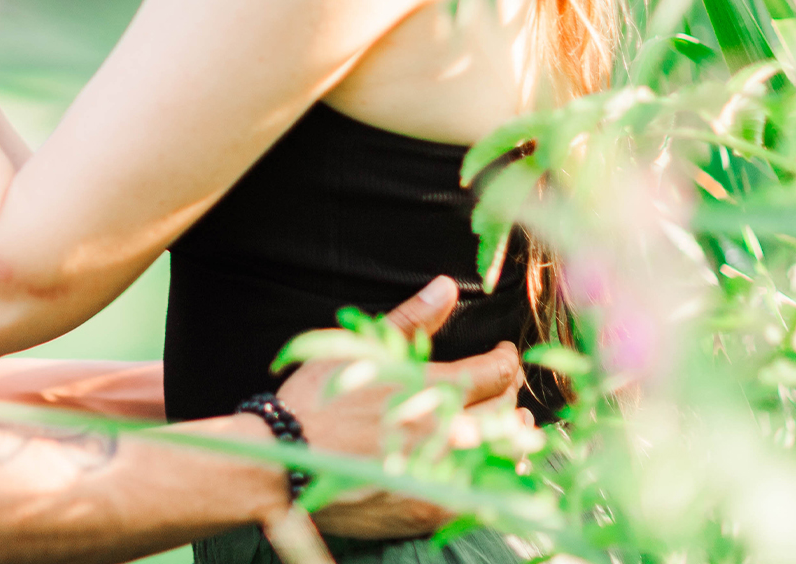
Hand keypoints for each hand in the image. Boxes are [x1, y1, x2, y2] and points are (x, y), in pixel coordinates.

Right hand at [272, 276, 523, 539]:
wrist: (286, 460)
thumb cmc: (318, 399)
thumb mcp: (360, 347)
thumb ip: (411, 319)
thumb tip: (447, 286)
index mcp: (431, 388)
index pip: (496, 372)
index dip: (505, 359)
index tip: (503, 354)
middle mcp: (445, 432)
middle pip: (503, 411)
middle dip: (507, 393)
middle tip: (501, 385)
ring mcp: (442, 474)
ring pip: (501, 455)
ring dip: (509, 435)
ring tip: (507, 423)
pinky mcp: (432, 508)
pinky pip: (482, 494)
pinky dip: (492, 475)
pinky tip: (488, 465)